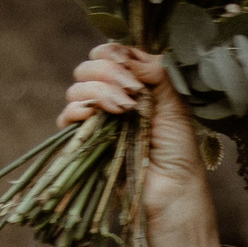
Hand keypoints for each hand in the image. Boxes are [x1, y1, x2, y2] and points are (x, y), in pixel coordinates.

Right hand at [61, 43, 219, 246]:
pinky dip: (77, 109)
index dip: (114, 53)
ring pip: (77, 88)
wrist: (171, 192)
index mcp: (136, 86)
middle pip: (90, 68)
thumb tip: (132, 53)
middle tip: (131, 90)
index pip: (113, 56)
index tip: (129, 64)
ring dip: (98, 91)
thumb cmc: (180, 153)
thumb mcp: (175, 107)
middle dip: (107, 72)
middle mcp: (114, 98)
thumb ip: (156, 75)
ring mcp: (98, 119)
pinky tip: (96, 114)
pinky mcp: (85, 142)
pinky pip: (67, 117)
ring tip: (124, 108)